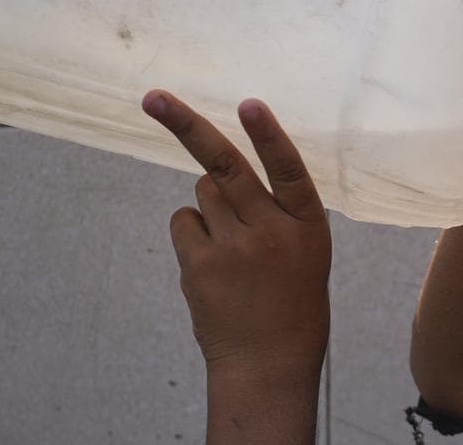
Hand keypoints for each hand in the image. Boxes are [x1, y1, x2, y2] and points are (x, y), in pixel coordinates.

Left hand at [142, 89, 331, 376]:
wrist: (268, 365)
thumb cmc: (292, 301)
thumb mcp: (305, 251)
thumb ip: (276, 212)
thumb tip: (217, 176)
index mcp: (309, 226)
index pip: (289, 169)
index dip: (268, 135)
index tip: (248, 104)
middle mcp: (271, 232)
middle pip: (223, 165)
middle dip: (184, 125)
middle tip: (153, 98)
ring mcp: (232, 249)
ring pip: (203, 192)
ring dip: (211, 204)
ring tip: (233, 244)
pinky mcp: (199, 266)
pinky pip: (185, 222)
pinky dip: (194, 232)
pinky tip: (214, 262)